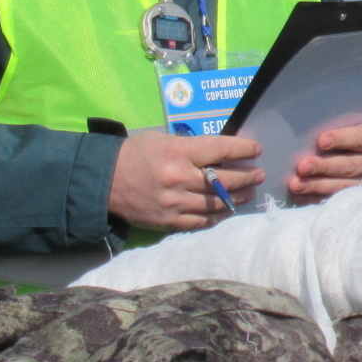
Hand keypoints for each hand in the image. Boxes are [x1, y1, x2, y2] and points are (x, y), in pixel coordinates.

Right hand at [109, 131, 263, 232]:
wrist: (102, 181)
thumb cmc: (134, 154)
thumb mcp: (162, 139)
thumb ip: (191, 147)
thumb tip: (220, 153)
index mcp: (178, 152)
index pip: (221, 149)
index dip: (243, 149)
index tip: (257, 150)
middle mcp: (179, 178)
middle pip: (224, 179)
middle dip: (247, 177)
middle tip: (258, 175)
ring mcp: (174, 202)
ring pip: (216, 203)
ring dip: (237, 198)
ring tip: (249, 193)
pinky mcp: (168, 221)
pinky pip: (201, 221)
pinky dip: (217, 216)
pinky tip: (227, 211)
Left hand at [289, 122, 361, 200]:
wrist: (359, 154)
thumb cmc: (346, 134)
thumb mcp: (347, 125)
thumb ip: (334, 126)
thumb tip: (306, 132)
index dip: (342, 139)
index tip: (321, 141)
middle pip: (351, 166)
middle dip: (325, 166)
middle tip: (303, 166)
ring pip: (343, 187)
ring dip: (317, 185)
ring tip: (296, 184)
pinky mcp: (358, 199)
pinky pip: (335, 201)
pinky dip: (314, 198)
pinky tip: (299, 195)